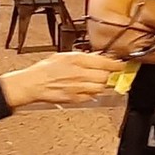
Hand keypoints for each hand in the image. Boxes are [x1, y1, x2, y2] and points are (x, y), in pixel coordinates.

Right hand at [0, 51, 123, 107]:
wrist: (32, 84)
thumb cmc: (45, 69)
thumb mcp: (64, 55)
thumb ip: (83, 56)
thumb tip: (97, 56)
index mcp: (77, 60)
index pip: (105, 62)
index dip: (117, 64)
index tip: (121, 64)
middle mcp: (80, 74)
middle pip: (105, 76)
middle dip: (108, 74)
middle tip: (106, 72)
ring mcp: (78, 88)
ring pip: (101, 87)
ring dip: (101, 84)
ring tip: (95, 80)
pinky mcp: (75, 99)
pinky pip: (92, 97)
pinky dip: (93, 92)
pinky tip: (87, 88)